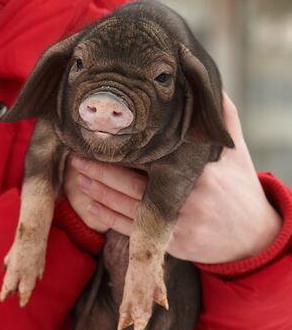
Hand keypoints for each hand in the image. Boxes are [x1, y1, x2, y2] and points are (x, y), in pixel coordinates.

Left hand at [63, 93, 282, 264]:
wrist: (252, 236)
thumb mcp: (236, 153)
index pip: (156, 158)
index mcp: (198, 174)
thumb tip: (211, 85)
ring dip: (99, 191)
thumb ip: (224, 118)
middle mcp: (185, 200)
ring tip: (78, 174)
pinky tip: (91, 203)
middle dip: (102, 169)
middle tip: (78, 154)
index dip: (127, 148)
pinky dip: (109, 217)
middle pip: (133, 183)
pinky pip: (132, 230)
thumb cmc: (240, 188)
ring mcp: (176, 224)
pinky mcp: (170, 244)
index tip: (104, 134)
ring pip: (128, 207)